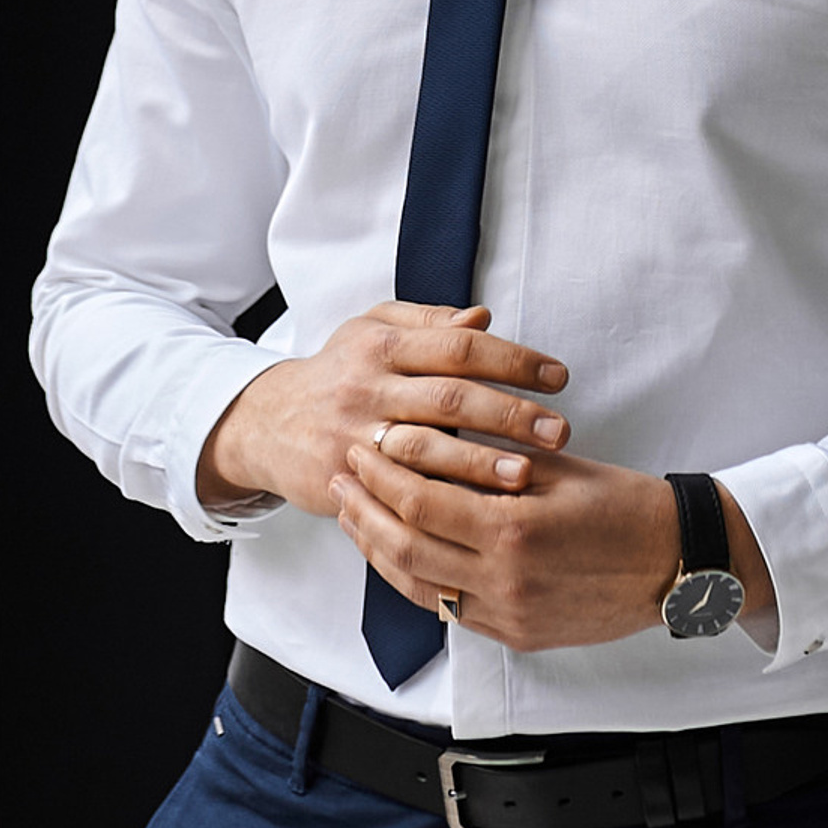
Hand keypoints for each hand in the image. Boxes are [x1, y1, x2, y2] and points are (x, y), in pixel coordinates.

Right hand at [197, 303, 570, 517]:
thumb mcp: (372, 330)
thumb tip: (485, 317)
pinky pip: (401, 492)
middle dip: (510, 413)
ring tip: (528, 474)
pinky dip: (442, 499)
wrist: (268, 421)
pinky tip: (478, 510)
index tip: (558, 376)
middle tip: (560, 429)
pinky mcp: (347, 478)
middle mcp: (369, 386)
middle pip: (449, 397)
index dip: (512, 359)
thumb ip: (429, 323)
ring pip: (427, 449)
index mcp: (382, 344)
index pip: (458, 346)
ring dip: (481, 462)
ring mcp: (356, 435)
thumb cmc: (338, 372)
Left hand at [330, 443, 771, 650]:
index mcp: (512, 530)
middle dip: (363, 510)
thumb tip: (416, 439)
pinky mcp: (518, 635)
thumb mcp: (552, 465)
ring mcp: (510, 615)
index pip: (418, 501)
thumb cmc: (620, 502)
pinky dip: (415, 580)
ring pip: (418, 586)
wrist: (678, 562)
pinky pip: (449, 610)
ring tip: (355, 515)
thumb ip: (484, 458)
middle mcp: (505, 580)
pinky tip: (398, 553)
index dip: (380, 473)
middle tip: (339, 479)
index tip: (360, 447)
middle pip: (404, 547)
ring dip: (378, 548)